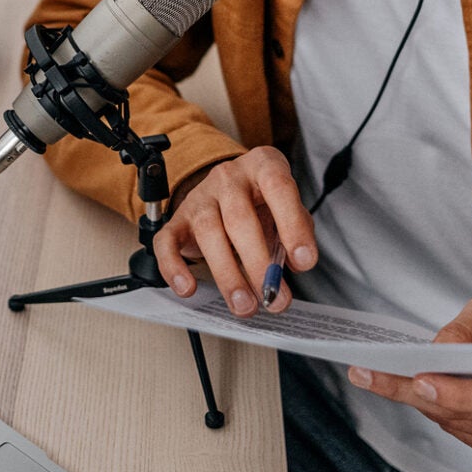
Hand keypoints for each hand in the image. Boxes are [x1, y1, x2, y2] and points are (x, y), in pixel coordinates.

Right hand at [151, 147, 316, 316]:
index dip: (292, 225)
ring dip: (227, 275)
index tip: (303, 261)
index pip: (279, 188)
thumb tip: (296, 262)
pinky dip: (174, 268)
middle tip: (272, 297)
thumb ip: (297, 231)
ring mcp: (199, 197)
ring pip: (208, 233)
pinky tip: (188, 289)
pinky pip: (167, 243)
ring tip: (244, 304)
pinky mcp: (176, 220)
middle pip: (240, 219)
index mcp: (262, 166)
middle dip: (258, 264)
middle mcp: (229, 177)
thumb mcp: (286, 209)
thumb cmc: (261, 204)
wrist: (225, 192)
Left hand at [347, 296, 471, 463]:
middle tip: (367, 373)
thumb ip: (468, 326)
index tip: (420, 380)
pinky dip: (440, 413)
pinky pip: (463, 436)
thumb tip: (435, 351)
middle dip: (415, 394)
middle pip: (471, 414)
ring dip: (421, 403)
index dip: (462, 394)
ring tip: (382, 377)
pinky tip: (424, 393)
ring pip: (458, 426)